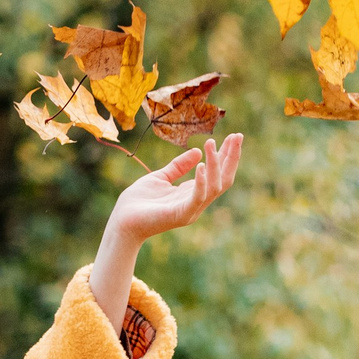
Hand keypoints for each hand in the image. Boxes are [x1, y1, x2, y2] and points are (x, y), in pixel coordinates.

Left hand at [84, 133, 243, 332]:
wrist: (121, 222)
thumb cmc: (138, 202)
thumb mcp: (160, 177)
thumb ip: (178, 166)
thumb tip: (196, 151)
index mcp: (193, 193)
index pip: (218, 173)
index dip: (227, 156)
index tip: (234, 136)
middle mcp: (196, 202)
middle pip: (224, 180)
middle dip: (231, 158)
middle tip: (237, 136)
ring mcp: (190, 210)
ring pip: (214, 187)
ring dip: (215, 164)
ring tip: (211, 143)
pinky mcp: (180, 215)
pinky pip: (197, 197)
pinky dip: (200, 181)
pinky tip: (200, 164)